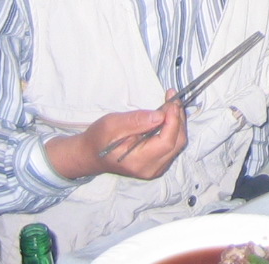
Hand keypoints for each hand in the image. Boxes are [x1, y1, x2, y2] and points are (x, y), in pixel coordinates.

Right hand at [46, 91, 187, 181]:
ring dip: (177, 122)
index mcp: (138, 161)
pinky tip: (167, 116)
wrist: (91, 154)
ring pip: (178, 143)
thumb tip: (160, 115)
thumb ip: (137, 121)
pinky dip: (173, 129)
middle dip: (177, 118)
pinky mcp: (158, 163)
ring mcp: (156, 168)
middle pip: (177, 142)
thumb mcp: (112, 124)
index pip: (166, 142)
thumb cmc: (99, 139)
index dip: (173, 120)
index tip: (171, 102)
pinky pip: (173, 145)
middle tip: (172, 99)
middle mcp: (151, 169)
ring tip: (170, 104)